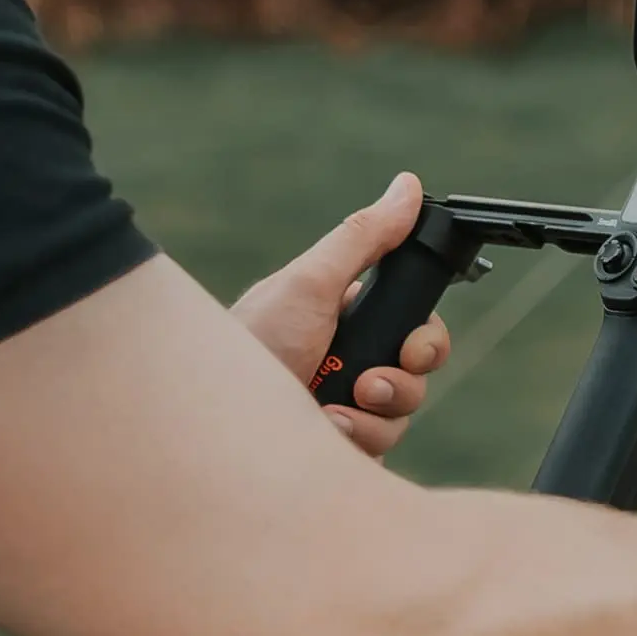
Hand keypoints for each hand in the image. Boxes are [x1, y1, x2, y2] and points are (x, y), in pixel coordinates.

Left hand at [232, 174, 451, 456]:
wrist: (212, 423)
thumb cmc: (251, 344)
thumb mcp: (310, 284)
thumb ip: (364, 238)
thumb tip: (408, 185)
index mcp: (346, 318)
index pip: (414, 325)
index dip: (423, 339)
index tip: (411, 348)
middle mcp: (347, 361)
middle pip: (416, 374)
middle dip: (401, 381)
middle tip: (369, 383)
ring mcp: (344, 408)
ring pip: (401, 416)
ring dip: (374, 415)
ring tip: (333, 411)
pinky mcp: (338, 449)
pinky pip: (377, 450)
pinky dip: (355, 441)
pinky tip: (320, 432)